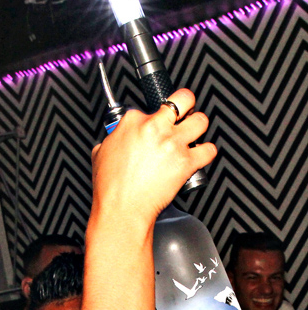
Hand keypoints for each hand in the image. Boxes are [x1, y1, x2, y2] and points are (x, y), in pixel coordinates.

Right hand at [89, 89, 215, 234]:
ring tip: (194, 133)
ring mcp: (172, 144)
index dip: (153, 117)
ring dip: (199, 126)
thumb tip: (117, 137)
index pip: (149, 107)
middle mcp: (154, 128)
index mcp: (132, 122)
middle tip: (185, 113)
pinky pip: (209, 150)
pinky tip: (200, 156)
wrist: (122, 210)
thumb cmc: (110, 188)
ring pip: (201, 120)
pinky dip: (207, 152)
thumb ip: (112, 139)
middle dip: (187, 104)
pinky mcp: (186, 162)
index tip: (154, 127)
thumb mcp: (100, 154)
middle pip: (183, 99)